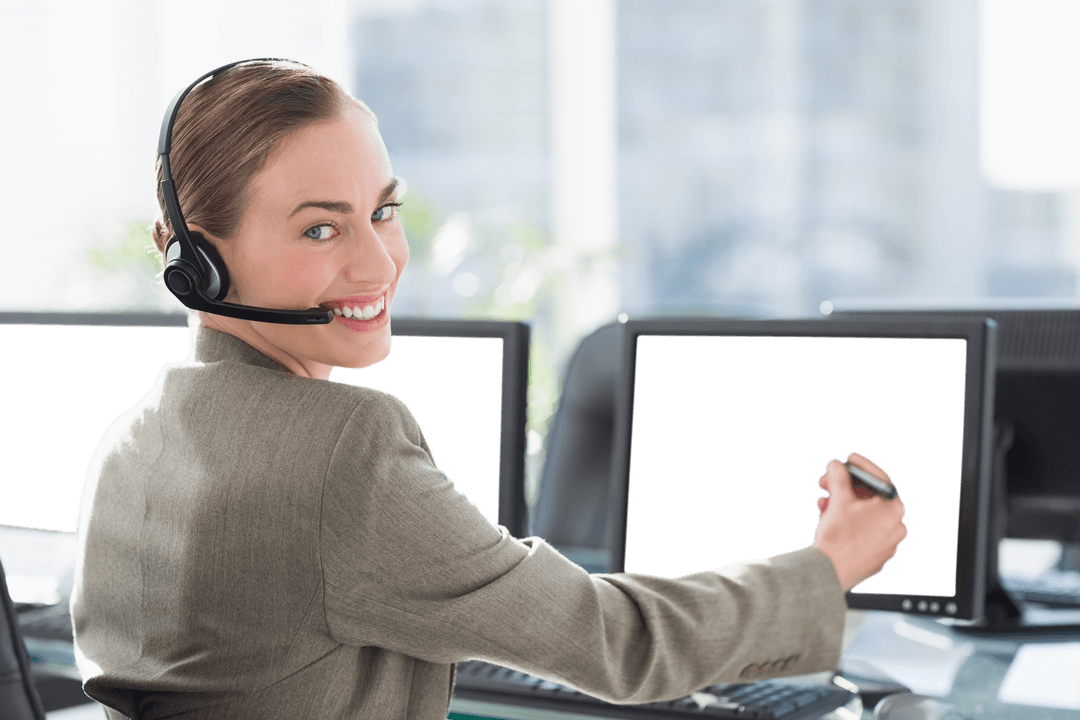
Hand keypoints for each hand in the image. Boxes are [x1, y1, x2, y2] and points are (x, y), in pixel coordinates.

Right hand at [811, 453, 906, 592]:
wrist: (829, 571)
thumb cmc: (839, 535)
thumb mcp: (839, 499)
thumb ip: (839, 477)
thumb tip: (836, 466)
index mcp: (894, 510)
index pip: (880, 480)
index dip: (861, 467)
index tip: (848, 461)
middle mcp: (896, 527)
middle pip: (870, 499)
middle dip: (846, 489)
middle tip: (828, 484)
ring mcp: (887, 545)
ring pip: (864, 517)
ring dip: (843, 506)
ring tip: (824, 505)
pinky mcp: (876, 557)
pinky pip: (862, 533)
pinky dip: (847, 524)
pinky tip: (829, 521)